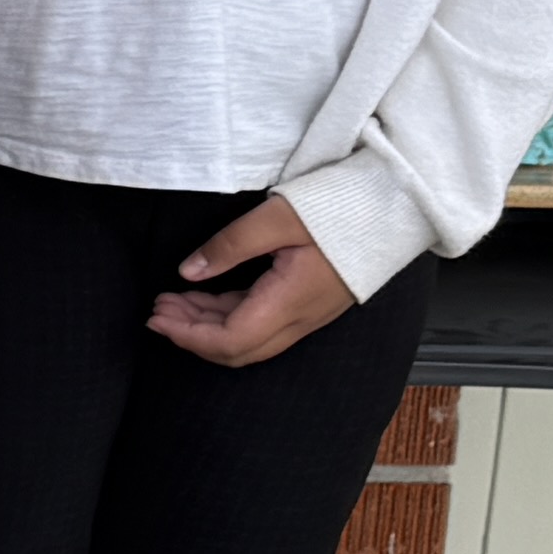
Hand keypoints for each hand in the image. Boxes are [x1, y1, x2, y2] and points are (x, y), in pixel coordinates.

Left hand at [150, 196, 355, 367]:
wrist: (395, 205)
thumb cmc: (343, 206)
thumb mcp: (277, 216)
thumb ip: (229, 246)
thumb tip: (188, 271)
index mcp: (292, 300)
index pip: (231, 341)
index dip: (189, 336)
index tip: (157, 317)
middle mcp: (302, 316)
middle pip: (239, 348)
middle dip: (192, 334)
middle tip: (158, 311)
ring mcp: (310, 312)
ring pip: (250, 336)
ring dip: (209, 324)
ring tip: (174, 301)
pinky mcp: (312, 301)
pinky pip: (264, 321)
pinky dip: (230, 313)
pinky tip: (208, 296)